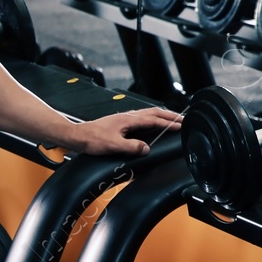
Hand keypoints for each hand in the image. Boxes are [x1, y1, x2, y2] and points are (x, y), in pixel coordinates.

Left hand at [67, 107, 182, 155]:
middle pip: (154, 113)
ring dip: (162, 116)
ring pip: (148, 113)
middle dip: (170, 116)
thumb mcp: (113, 146)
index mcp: (129, 120)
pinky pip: (141, 117)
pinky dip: (152, 118)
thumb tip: (146, 148)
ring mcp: (124, 118)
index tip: (181, 126)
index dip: (169, 123)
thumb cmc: (92, 139)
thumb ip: (131, 147)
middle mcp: (128, 116)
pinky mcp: (120, 122)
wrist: (78, 136)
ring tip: (172, 119)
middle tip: (183, 119)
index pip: (154, 120)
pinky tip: (151, 123)